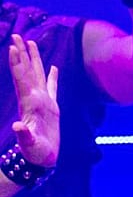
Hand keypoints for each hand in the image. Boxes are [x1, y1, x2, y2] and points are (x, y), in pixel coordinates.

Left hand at [9, 35, 60, 167]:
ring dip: (34, 60)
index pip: (22, 79)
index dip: (18, 63)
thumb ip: (24, 135)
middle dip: (22, 54)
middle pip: (27, 71)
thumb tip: (18, 126)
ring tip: (31, 43)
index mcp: (30, 104)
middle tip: (18, 36)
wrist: (40, 160)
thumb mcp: (29, 145)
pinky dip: (52, 76)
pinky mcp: (51, 108)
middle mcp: (34, 99)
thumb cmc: (35, 153)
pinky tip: (53, 67)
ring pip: (38, 75)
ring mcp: (42, 102)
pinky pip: (52, 87)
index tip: (15, 47)